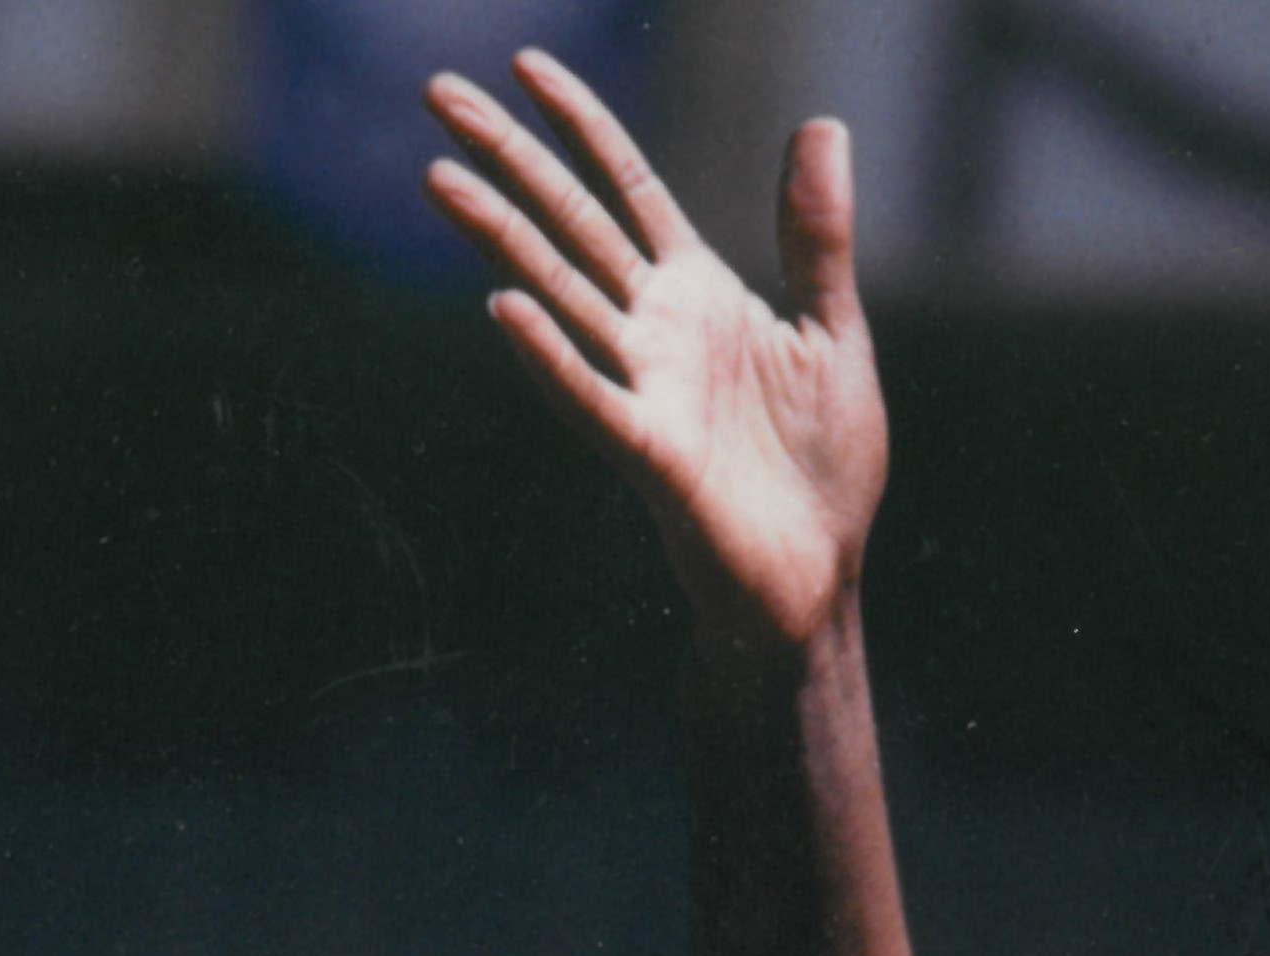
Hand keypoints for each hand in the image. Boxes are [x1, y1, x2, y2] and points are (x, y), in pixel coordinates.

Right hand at [426, 60, 884, 653]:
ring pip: (560, 295)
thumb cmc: (823, 466)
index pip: (626, 188)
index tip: (525, 65)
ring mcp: (645, 387)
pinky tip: (504, 309)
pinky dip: (550, 355)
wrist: (819, 576)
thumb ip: (816, 236)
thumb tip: (822, 124)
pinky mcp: (651, 455)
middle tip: (437, 94)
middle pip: (571, 224)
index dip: (579, 126)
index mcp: (698, 294)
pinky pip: (591, 398)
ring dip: (501, 239)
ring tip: (439, 179)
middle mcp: (656, 330)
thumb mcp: (832, 332)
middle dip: (508, 159)